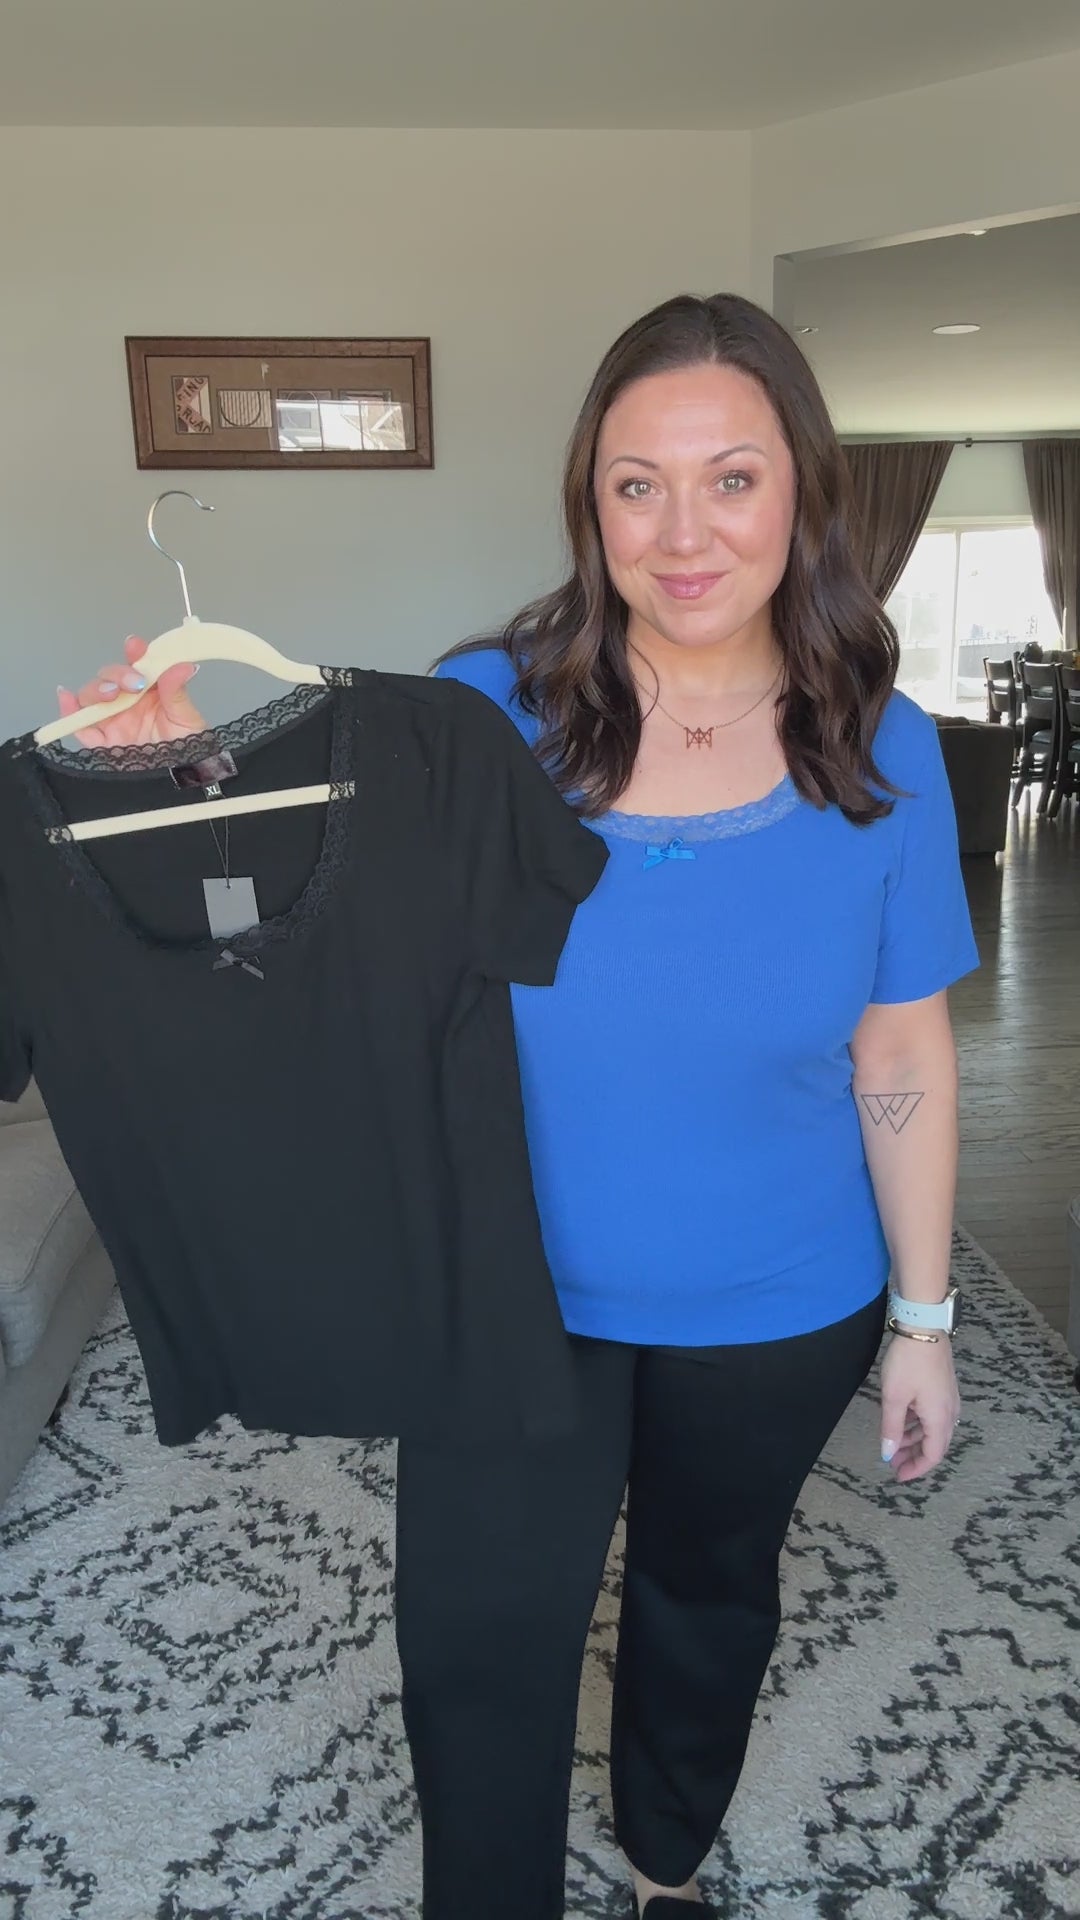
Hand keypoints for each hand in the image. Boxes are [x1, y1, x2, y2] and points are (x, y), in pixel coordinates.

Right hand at [57, 636, 204, 748]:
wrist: (182, 780)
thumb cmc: (190, 751)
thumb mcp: (188, 720)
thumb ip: (179, 694)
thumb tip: (182, 665)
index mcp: (150, 693)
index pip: (138, 666)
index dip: (135, 653)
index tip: (135, 646)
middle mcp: (127, 704)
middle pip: (110, 678)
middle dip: (117, 674)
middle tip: (133, 683)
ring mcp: (112, 722)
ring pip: (92, 697)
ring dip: (97, 689)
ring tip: (111, 694)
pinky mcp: (101, 744)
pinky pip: (79, 726)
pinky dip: (68, 711)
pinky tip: (66, 698)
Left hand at [879, 1333, 959, 1482]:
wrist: (924, 1327)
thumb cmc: (908, 1363)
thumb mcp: (894, 1397)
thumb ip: (891, 1428)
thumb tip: (888, 1455)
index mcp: (940, 1419)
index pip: (933, 1455)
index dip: (917, 1468)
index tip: (898, 1475)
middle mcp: (950, 1412)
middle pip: (935, 1444)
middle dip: (914, 1456)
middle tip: (893, 1462)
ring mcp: (948, 1399)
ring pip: (933, 1429)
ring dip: (915, 1440)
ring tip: (894, 1444)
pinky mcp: (943, 1387)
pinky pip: (933, 1415)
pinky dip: (918, 1424)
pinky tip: (903, 1420)